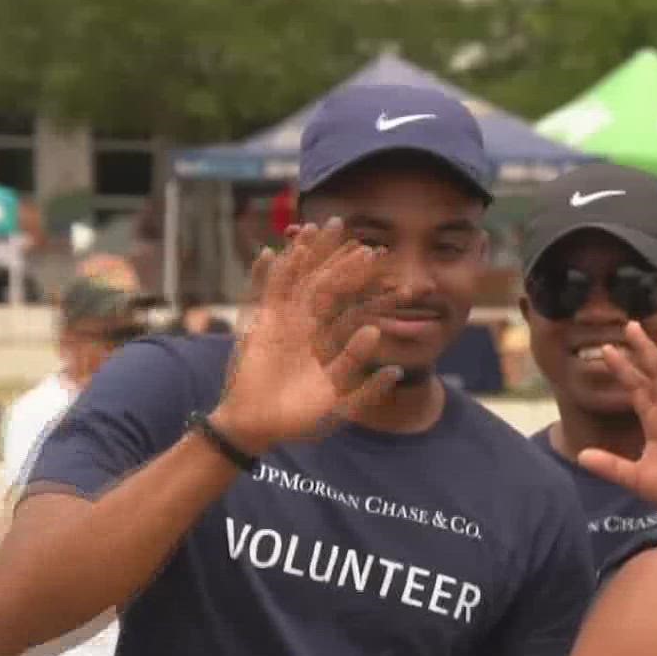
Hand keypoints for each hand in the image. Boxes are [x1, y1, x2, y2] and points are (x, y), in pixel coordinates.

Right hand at [212, 220, 396, 453]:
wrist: (260, 426)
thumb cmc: (300, 419)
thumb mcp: (341, 405)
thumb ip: (369, 389)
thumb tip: (397, 368)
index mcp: (329, 341)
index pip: (355, 310)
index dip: (373, 295)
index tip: (396, 280)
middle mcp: (308, 326)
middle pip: (329, 286)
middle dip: (346, 265)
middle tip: (369, 244)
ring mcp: (283, 322)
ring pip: (298, 281)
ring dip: (308, 255)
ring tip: (319, 229)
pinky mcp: (259, 325)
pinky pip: (265, 293)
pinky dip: (269, 273)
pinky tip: (276, 253)